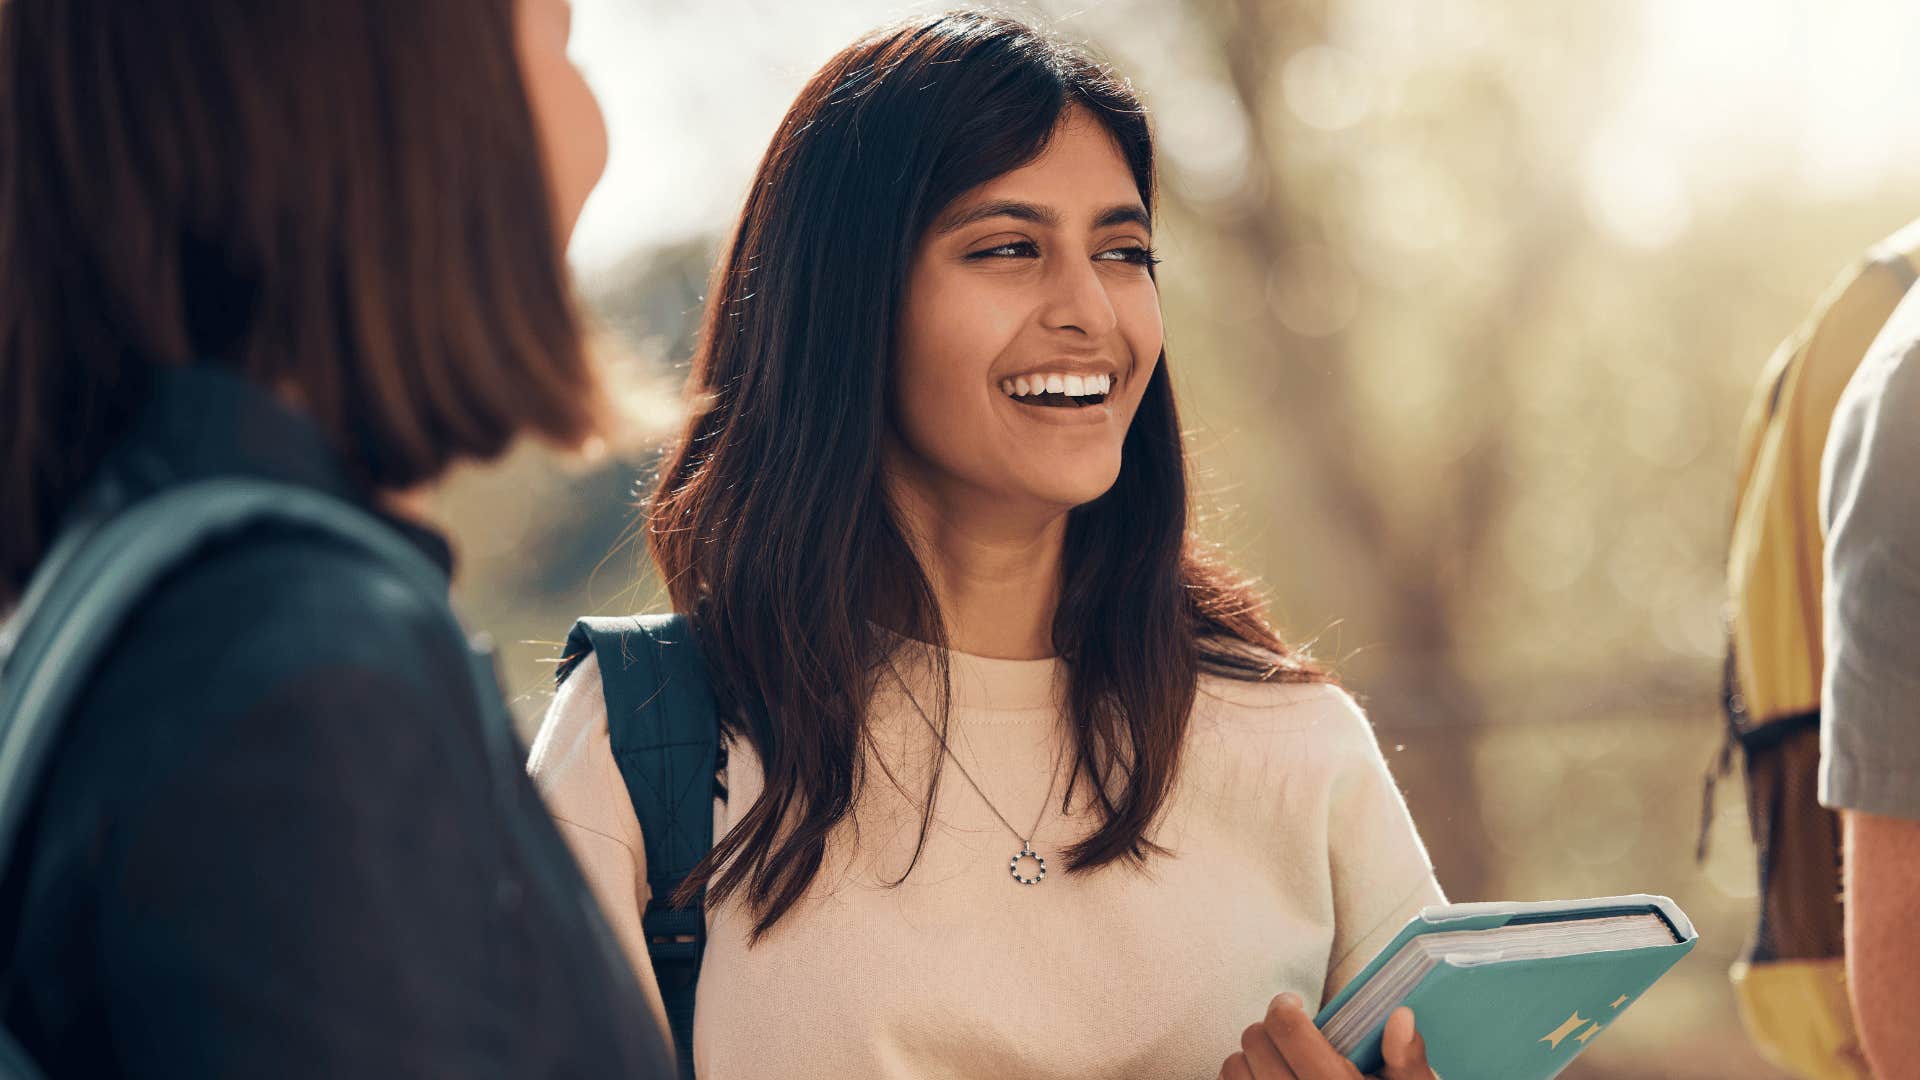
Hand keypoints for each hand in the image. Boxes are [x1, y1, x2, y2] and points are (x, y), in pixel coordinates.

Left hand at [1218, 993, 1439, 1079]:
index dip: (1285, 1007)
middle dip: (1269, 1030)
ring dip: (1250, 1059)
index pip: (1288, 1029)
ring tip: (1276, 1063)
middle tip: (1289, 1037)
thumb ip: (1407, 1061)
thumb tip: (1400, 1017)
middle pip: (1255, 1041)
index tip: (1294, 1006)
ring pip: (1233, 1067)